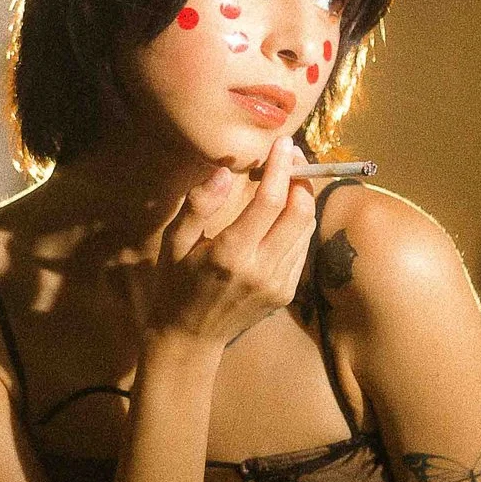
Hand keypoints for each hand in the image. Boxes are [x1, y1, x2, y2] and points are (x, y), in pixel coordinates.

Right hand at [128, 133, 318, 349]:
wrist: (190, 338)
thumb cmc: (176, 284)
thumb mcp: (174, 243)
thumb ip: (199, 205)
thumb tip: (223, 171)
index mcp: (230, 254)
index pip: (270, 202)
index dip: (281, 168)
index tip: (285, 143)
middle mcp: (261, 270)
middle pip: (299, 213)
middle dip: (301, 179)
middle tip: (293, 157)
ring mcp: (278, 284)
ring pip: (306, 230)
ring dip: (304, 199)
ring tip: (292, 178)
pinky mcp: (286, 293)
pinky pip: (301, 249)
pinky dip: (299, 224)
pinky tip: (286, 211)